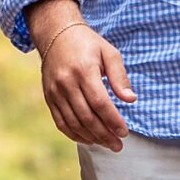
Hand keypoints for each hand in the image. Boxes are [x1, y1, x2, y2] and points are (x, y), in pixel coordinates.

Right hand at [32, 8, 132, 149]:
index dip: (113, 120)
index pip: (100, 103)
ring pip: (73, 122)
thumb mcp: (110, 53)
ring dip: (91, 137)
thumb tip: (131, 100)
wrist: (57, 35)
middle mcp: (66, 83)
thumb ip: (120, 77)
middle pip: (86, 116)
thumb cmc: (88, 44)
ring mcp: (55, 92)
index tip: (124, 132)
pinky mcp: (49, 97)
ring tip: (107, 144)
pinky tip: (88, 139)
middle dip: (104, 134)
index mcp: (84, 70)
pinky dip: (74, 134)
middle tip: (118, 145)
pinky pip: (60, 122)